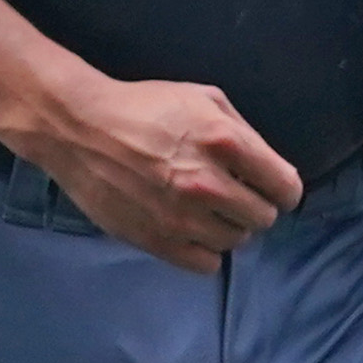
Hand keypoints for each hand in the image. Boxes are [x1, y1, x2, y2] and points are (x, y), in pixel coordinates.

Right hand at [12, 73, 304, 271]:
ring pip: (236, 242)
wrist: (77, 128)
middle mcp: (208, 184)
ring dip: (227, 227)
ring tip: (204, 208)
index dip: (282, 188)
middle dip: (253, 205)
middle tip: (231, 193)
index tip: (271, 187)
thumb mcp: (202, 98)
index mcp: (224, 142)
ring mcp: (181, 217)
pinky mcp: (156, 240)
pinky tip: (189, 228)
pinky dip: (205, 249)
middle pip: (263, 218)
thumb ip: (244, 133)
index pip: (285, 188)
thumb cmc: (142, 107)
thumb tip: (272, 169)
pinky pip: (206, 264)